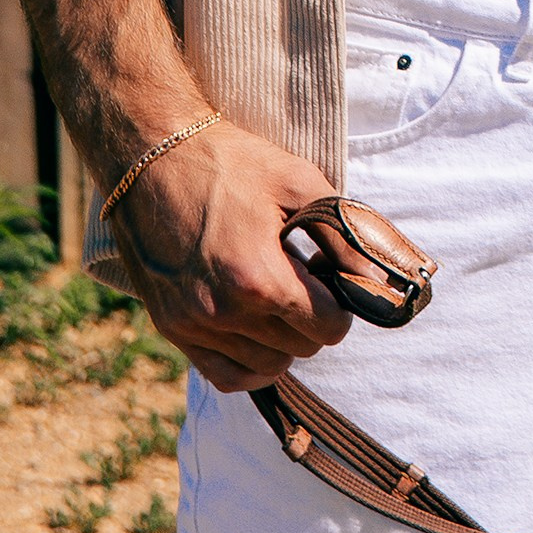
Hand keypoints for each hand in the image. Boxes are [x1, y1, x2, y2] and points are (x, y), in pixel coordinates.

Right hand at [107, 121, 355, 393]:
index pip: (329, 327)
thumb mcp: (300, 184)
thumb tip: (380, 278)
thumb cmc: (232, 164)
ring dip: (285, 341)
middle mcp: (223, 313)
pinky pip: (224, 375)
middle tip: (306, 280)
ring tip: (280, 299)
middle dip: (315, 318)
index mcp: (259, 279)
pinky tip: (259, 333)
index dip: (342, 303)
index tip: (332, 277)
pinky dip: (250, 365)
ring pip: (267, 367)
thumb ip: (345, 235)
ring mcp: (192, 325)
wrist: (152, 157)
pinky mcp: (171, 328)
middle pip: (301, 348)